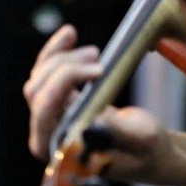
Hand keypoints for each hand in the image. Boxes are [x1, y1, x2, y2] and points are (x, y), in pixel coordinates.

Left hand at [24, 25, 171, 185]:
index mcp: (60, 150)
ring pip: (39, 79)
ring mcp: (52, 117)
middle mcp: (48, 134)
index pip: (44, 111)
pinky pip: (47, 74)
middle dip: (65, 67)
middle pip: (38, 91)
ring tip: (94, 51)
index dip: (64, 82)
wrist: (148, 150)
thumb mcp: (140, 140)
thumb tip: (90, 124)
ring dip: (61, 57)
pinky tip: (70, 34)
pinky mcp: (60, 102)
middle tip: (98, 54)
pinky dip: (56, 52)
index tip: (100, 69)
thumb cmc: (146, 149)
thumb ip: (116, 133)